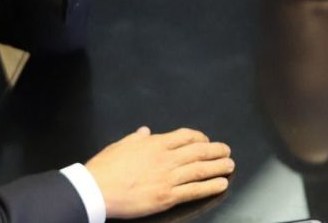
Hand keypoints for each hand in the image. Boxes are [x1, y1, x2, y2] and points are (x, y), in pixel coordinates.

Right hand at [85, 127, 233, 218]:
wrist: (98, 188)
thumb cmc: (105, 167)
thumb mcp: (120, 145)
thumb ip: (136, 138)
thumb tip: (145, 131)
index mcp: (153, 144)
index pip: (185, 136)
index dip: (200, 137)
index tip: (206, 140)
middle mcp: (165, 158)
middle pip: (198, 151)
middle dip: (215, 150)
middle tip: (226, 151)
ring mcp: (168, 178)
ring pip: (200, 170)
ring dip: (218, 167)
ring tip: (230, 165)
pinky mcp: (168, 196)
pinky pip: (194, 190)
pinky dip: (210, 186)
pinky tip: (221, 184)